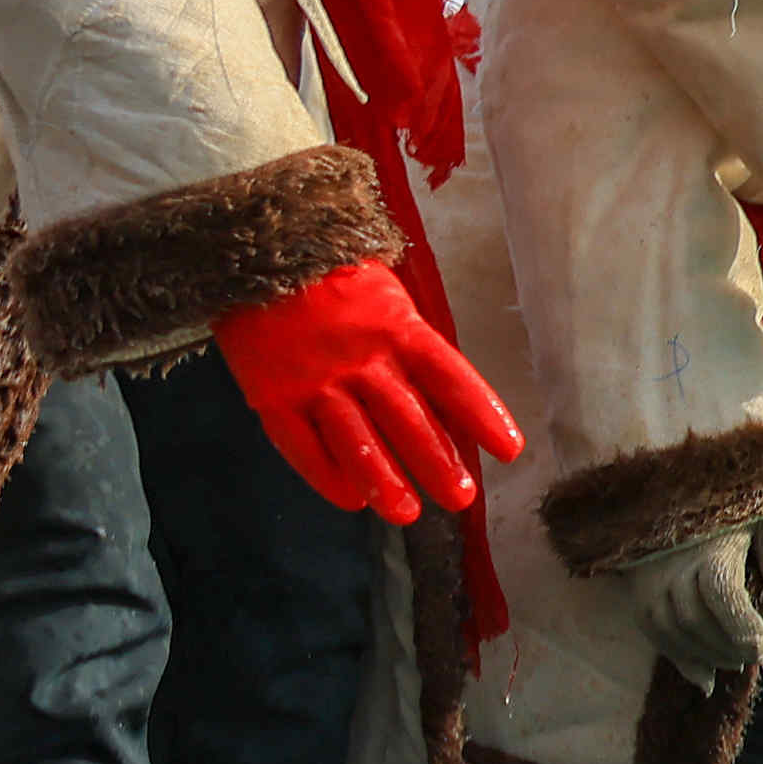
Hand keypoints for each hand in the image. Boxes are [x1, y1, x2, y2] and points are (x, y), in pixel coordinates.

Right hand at [210, 261, 519, 521]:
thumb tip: (445, 398)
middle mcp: (362, 359)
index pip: (450, 378)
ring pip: (358, 440)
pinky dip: (327, 476)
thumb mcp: (386, 295)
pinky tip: (350, 499)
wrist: (253, 251)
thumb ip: (411, 344)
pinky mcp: (273, 396)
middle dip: (438, 462)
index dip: (482, 415)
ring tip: (407, 512)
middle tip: (461, 498)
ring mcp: (316, 381)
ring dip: (385, 481)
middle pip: (409, 419)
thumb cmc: (330, 273)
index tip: (509, 449)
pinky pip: (303, 445)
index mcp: (398, 328)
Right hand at [619, 511, 762, 683]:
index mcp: (712, 545)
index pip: (721, 593)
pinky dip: (678, 658)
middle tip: (753, 657)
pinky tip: (703, 675)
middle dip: (726, 647)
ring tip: (733, 661)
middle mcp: (674, 564)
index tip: (761, 649)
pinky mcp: (637, 588)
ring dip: (704, 656)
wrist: (679, 488)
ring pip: (670, 629)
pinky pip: (651, 631)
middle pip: (694, 619)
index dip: (741, 627)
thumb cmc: (736, 506)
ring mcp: (650, 578)